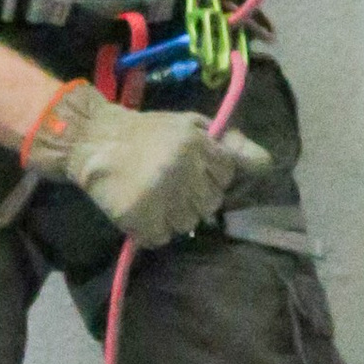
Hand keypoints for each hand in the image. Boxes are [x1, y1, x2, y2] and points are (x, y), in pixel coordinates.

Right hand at [24, 80, 273, 246]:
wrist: (95, 141)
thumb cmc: (148, 133)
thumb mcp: (190, 125)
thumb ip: (229, 143)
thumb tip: (267, 164)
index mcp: (197, 143)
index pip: (225, 175)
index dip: (209, 174)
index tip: (190, 168)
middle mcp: (182, 169)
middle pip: (209, 203)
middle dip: (192, 196)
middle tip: (168, 182)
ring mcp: (161, 195)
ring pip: (186, 224)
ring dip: (172, 215)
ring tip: (153, 194)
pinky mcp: (140, 218)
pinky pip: (161, 238)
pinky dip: (151, 230)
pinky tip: (140, 209)